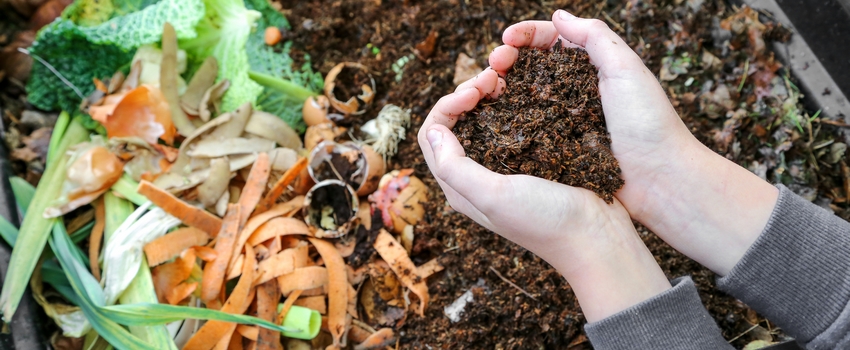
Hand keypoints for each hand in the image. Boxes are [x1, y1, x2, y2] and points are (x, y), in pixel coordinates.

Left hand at [418, 66, 669, 321]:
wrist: (597, 237)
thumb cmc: (545, 220)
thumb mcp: (493, 196)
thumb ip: (455, 167)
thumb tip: (434, 129)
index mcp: (460, 187)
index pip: (432, 135)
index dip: (447, 105)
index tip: (475, 91)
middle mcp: (477, 176)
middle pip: (454, 123)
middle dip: (466, 93)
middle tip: (492, 77)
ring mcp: (506, 167)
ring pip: (482, 120)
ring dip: (488, 95)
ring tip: (506, 78)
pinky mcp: (532, 159)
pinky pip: (512, 123)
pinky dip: (512, 102)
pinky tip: (526, 91)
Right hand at [491, 10, 778, 274]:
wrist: (660, 180)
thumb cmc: (649, 124)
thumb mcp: (626, 69)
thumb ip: (595, 37)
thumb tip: (558, 15)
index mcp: (592, 67)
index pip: (551, 41)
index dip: (525, 36)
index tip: (506, 40)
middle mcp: (574, 91)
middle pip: (530, 66)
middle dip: (507, 59)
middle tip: (493, 65)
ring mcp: (563, 120)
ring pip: (522, 96)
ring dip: (501, 87)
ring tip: (486, 88)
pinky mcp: (556, 148)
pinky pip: (526, 129)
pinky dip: (507, 119)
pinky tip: (493, 117)